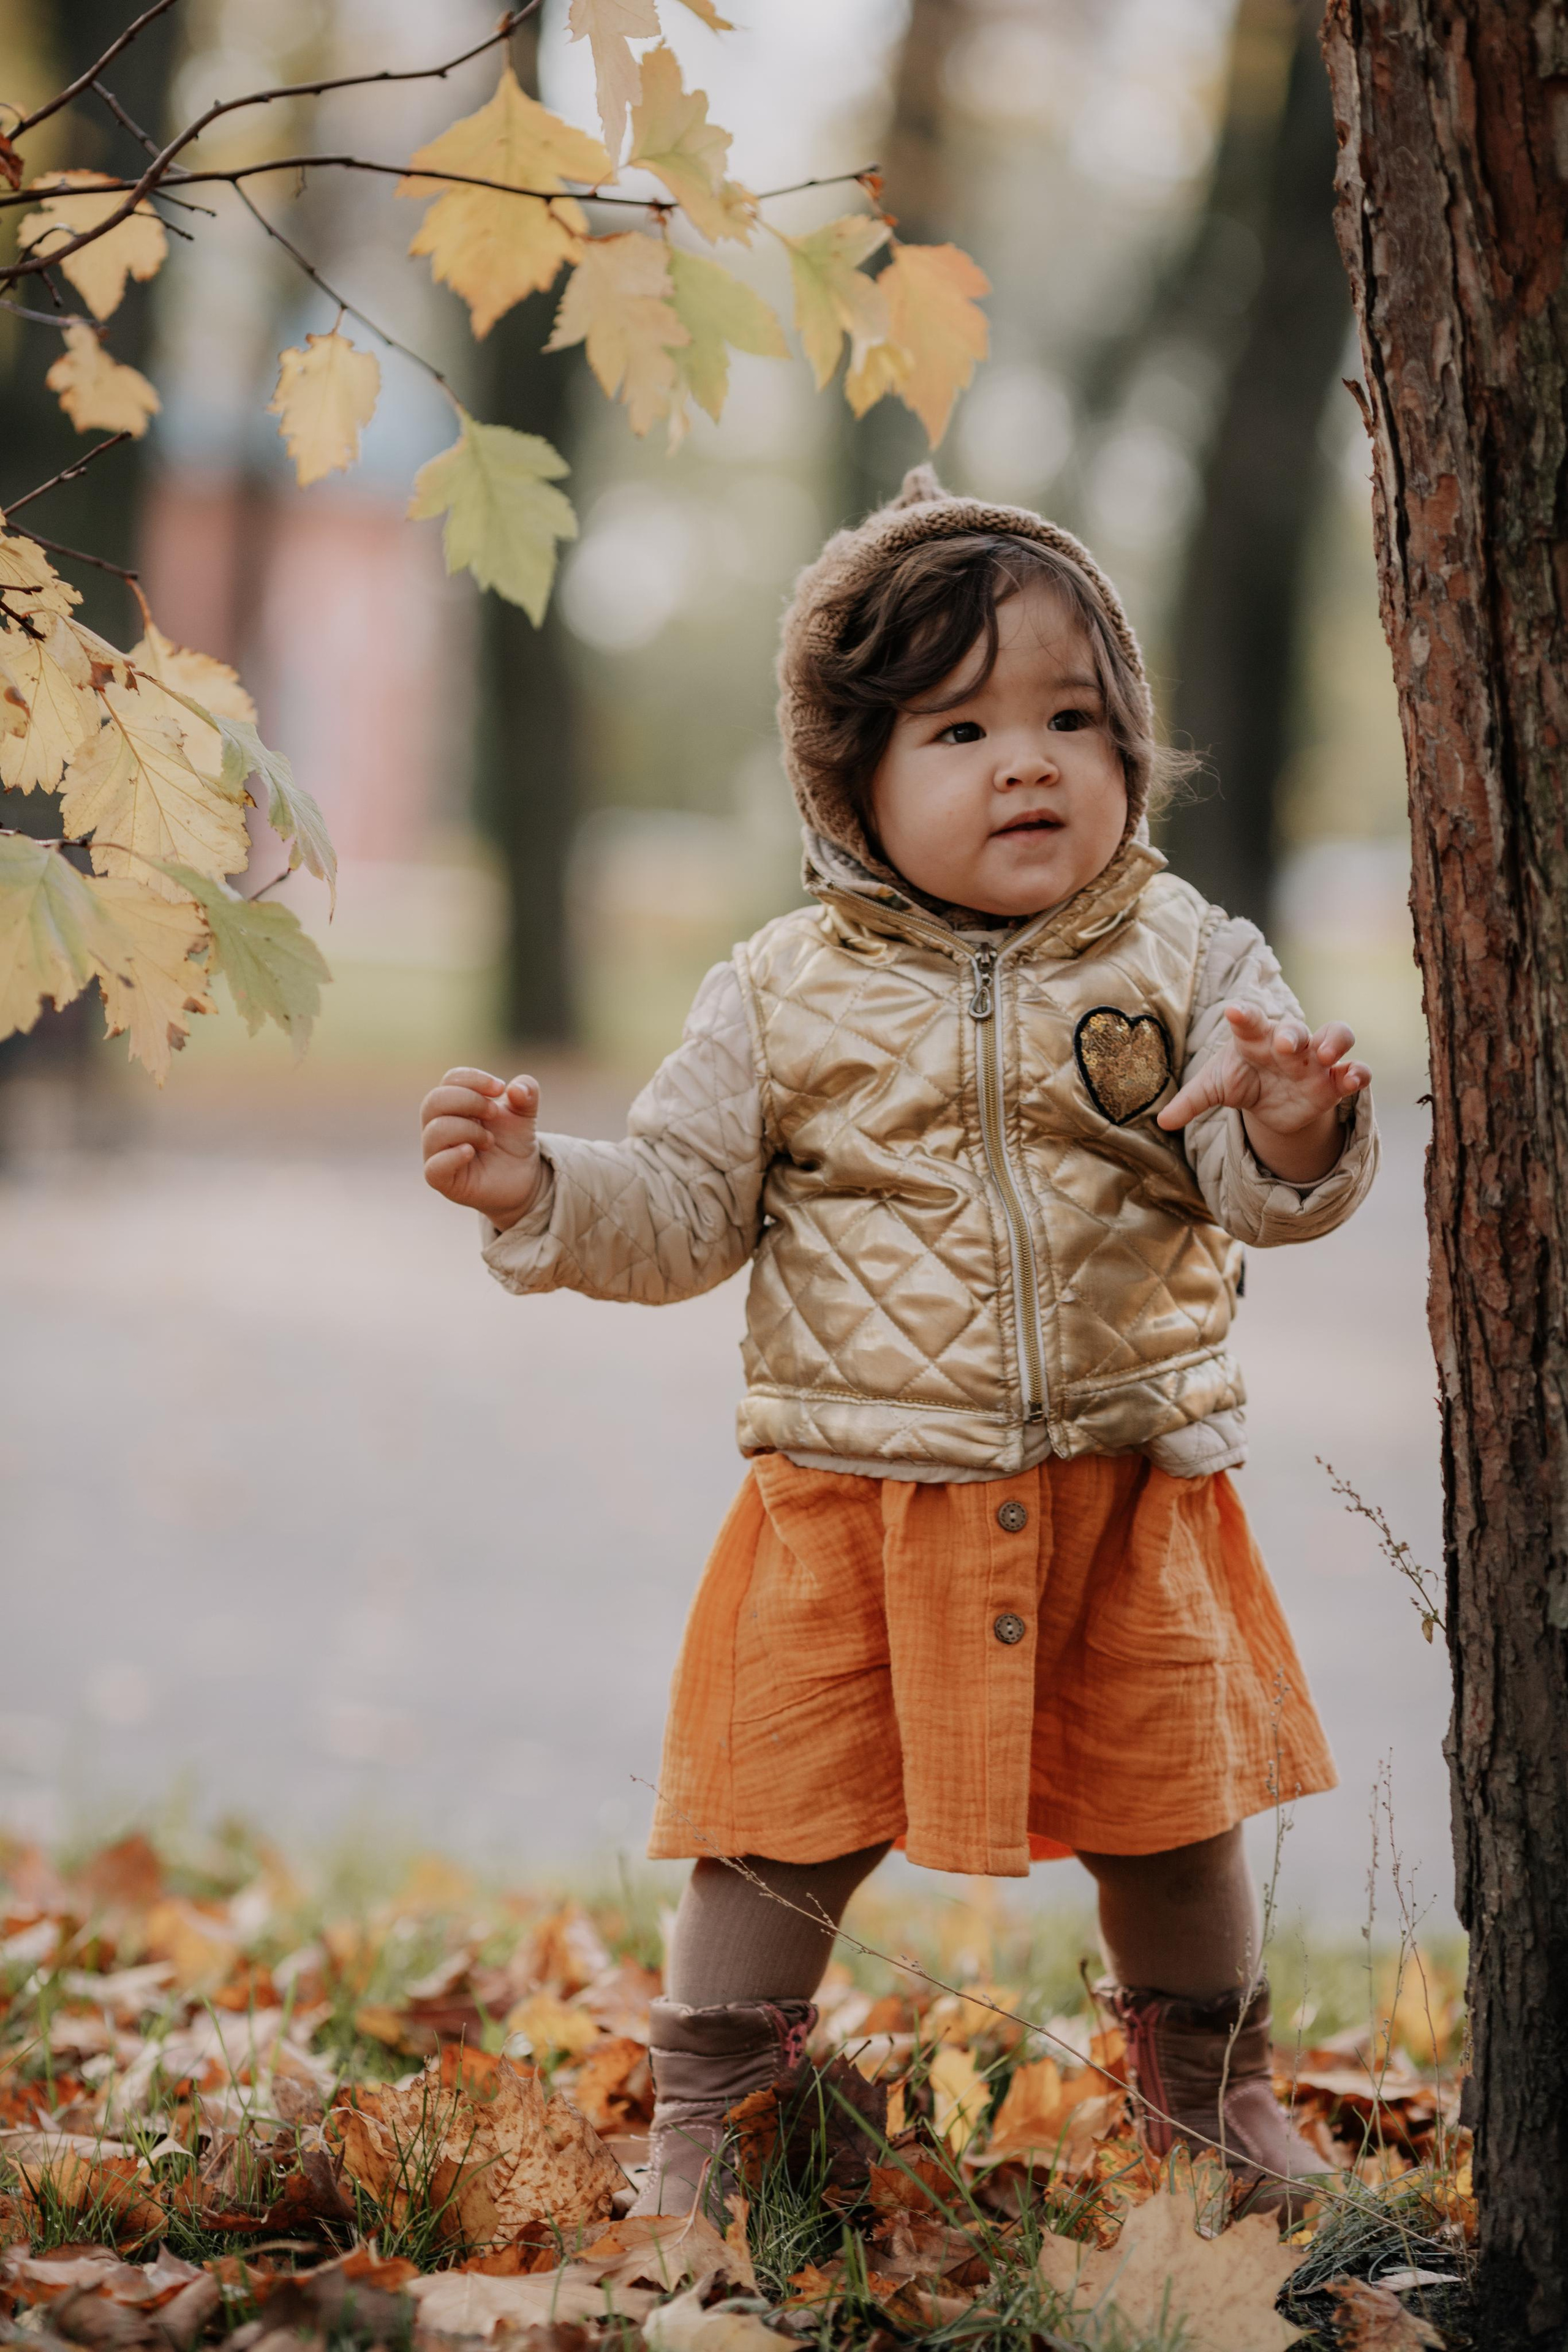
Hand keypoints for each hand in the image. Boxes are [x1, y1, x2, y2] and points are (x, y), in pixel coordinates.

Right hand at [420, 1067, 543, 1227]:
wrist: (522, 1177)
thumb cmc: (513, 1141)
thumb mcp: (525, 1112)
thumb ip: (527, 1092)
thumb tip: (516, 1088)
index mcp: (454, 1104)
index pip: (450, 1080)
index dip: (474, 1079)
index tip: (500, 1088)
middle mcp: (438, 1125)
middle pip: (435, 1100)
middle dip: (470, 1101)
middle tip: (494, 1113)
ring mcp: (437, 1153)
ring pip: (435, 1131)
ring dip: (469, 1130)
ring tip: (489, 1140)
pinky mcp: (441, 1179)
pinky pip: (434, 1167)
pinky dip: (453, 1156)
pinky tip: (471, 1151)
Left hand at [1157, 1005, 1369, 1183]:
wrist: (1271, 1101)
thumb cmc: (1242, 1080)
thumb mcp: (1215, 1088)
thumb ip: (1191, 1101)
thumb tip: (1161, 1122)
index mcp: (1254, 1037)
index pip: (1248, 1020)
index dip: (1243, 1014)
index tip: (1232, 1011)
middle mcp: (1288, 1043)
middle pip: (1296, 1028)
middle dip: (1294, 1033)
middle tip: (1287, 1045)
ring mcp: (1314, 1060)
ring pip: (1337, 1036)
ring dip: (1335, 1042)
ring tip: (1327, 1056)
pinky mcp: (1334, 1082)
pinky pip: (1355, 1070)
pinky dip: (1358, 1073)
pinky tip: (1353, 1080)